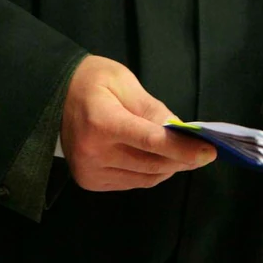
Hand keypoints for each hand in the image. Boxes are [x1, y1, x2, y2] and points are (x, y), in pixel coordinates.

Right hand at [61, 55, 216, 191]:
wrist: (53, 95)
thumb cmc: (91, 80)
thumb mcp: (123, 81)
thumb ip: (152, 108)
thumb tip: (180, 131)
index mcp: (102, 122)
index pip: (152, 142)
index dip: (183, 149)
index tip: (209, 151)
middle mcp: (93, 151)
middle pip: (152, 163)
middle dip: (182, 159)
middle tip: (203, 151)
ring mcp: (90, 170)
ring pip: (145, 177)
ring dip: (169, 167)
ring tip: (182, 153)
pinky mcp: (90, 181)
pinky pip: (132, 182)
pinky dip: (150, 172)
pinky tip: (156, 158)